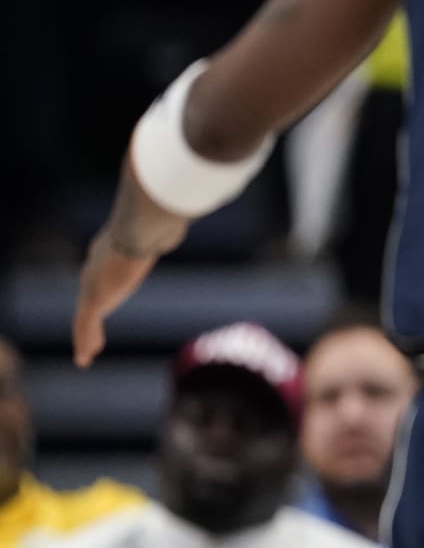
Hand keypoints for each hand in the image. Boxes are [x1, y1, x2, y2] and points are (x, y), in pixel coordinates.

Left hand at [74, 162, 188, 366]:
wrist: (144, 225)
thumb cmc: (159, 215)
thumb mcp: (173, 214)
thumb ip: (186, 208)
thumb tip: (215, 189)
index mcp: (115, 244)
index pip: (106, 264)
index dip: (106, 278)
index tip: (108, 287)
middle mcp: (98, 263)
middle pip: (92, 288)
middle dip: (92, 305)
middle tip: (92, 321)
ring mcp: (93, 281)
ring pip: (87, 311)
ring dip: (86, 331)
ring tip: (88, 350)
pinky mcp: (95, 298)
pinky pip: (86, 324)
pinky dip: (85, 341)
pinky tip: (85, 358)